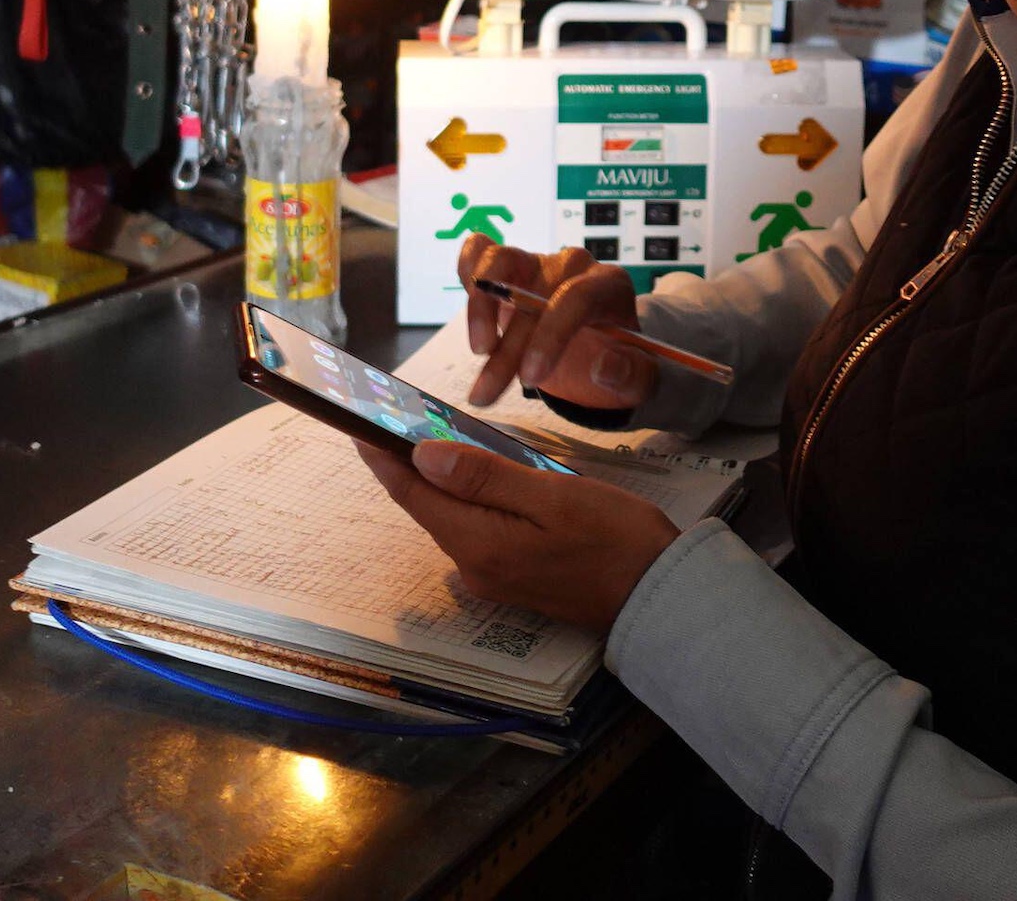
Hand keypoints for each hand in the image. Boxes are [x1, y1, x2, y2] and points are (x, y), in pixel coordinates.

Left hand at [358, 440, 681, 630]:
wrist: (658, 595)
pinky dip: (467, 499)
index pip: (414, 493)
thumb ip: (485, 476)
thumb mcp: (551, 495)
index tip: (358, 425)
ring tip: (429, 438)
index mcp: (478, 542)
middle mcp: (474, 566)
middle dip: (409, 465)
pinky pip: (475, 530)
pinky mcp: (513, 577)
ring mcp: (493, 576)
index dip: (383, 457)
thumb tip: (423, 456)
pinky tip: (476, 475)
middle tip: (393, 421)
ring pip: (452, 517)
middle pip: (428, 506)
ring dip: (439, 481)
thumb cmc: (615, 539)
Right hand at [458, 235, 656, 410]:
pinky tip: (471, 313)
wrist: (600, 350)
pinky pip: (479, 250)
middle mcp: (573, 266)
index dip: (550, 336)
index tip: (530, 377)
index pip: (576, 297)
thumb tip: (604, 366)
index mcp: (609, 286)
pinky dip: (467, 271)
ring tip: (480, 352)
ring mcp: (538, 262)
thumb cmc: (618, 362)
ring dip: (480, 309)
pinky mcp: (510, 266)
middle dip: (506, 350)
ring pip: (500, 262)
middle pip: (532, 294)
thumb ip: (631, 376)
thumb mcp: (639, 380)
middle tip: (486, 393)